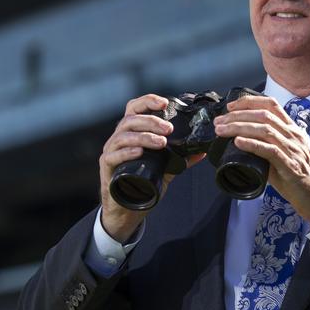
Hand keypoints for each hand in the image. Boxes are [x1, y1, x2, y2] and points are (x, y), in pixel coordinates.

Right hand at [98, 94, 204, 241]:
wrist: (127, 208)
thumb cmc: (143, 182)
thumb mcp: (166, 168)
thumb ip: (181, 158)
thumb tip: (201, 151)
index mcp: (132, 132)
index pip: (135, 108)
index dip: (148, 101)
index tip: (164, 103)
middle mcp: (119, 138)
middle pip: (131, 119)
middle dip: (151, 121)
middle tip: (169, 129)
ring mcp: (111, 152)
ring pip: (123, 136)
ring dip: (144, 136)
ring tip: (161, 142)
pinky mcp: (107, 168)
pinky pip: (114, 156)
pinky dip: (127, 152)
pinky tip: (139, 152)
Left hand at [213, 95, 309, 223]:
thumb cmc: (299, 177)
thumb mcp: (285, 154)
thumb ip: (268, 145)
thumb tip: (242, 141)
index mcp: (293, 129)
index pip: (271, 105)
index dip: (249, 102)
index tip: (231, 107)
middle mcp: (294, 135)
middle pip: (263, 115)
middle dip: (238, 116)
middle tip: (220, 121)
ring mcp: (293, 149)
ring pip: (264, 129)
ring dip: (239, 128)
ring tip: (222, 130)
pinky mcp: (289, 164)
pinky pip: (269, 150)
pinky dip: (251, 144)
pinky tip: (238, 142)